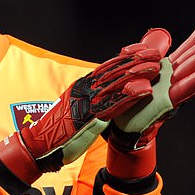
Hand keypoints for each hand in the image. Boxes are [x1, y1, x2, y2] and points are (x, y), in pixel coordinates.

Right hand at [0, 40, 163, 183]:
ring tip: (154, 67)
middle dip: (135, 61)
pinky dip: (129, 97)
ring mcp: (86, 102)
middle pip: (113, 71)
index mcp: (82, 86)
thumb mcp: (76, 108)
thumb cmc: (58, 130)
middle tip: (155, 53)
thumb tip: (108, 96)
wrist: (40, 144)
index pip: (107, 67)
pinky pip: (112, 105)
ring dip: (136, 74)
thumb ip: (92, 100)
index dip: (126, 58)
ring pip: (115, 84)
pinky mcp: (89, 117)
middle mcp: (84, 89)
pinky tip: (143, 90)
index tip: (142, 50)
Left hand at [107, 9, 194, 178]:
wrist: (118, 126)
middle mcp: (174, 80)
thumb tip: (161, 35)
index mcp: (168, 70)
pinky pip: (184, 92)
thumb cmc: (128, 99)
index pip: (189, 47)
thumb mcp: (136, 67)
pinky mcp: (166, 106)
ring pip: (194, 73)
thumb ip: (149, 52)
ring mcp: (172, 93)